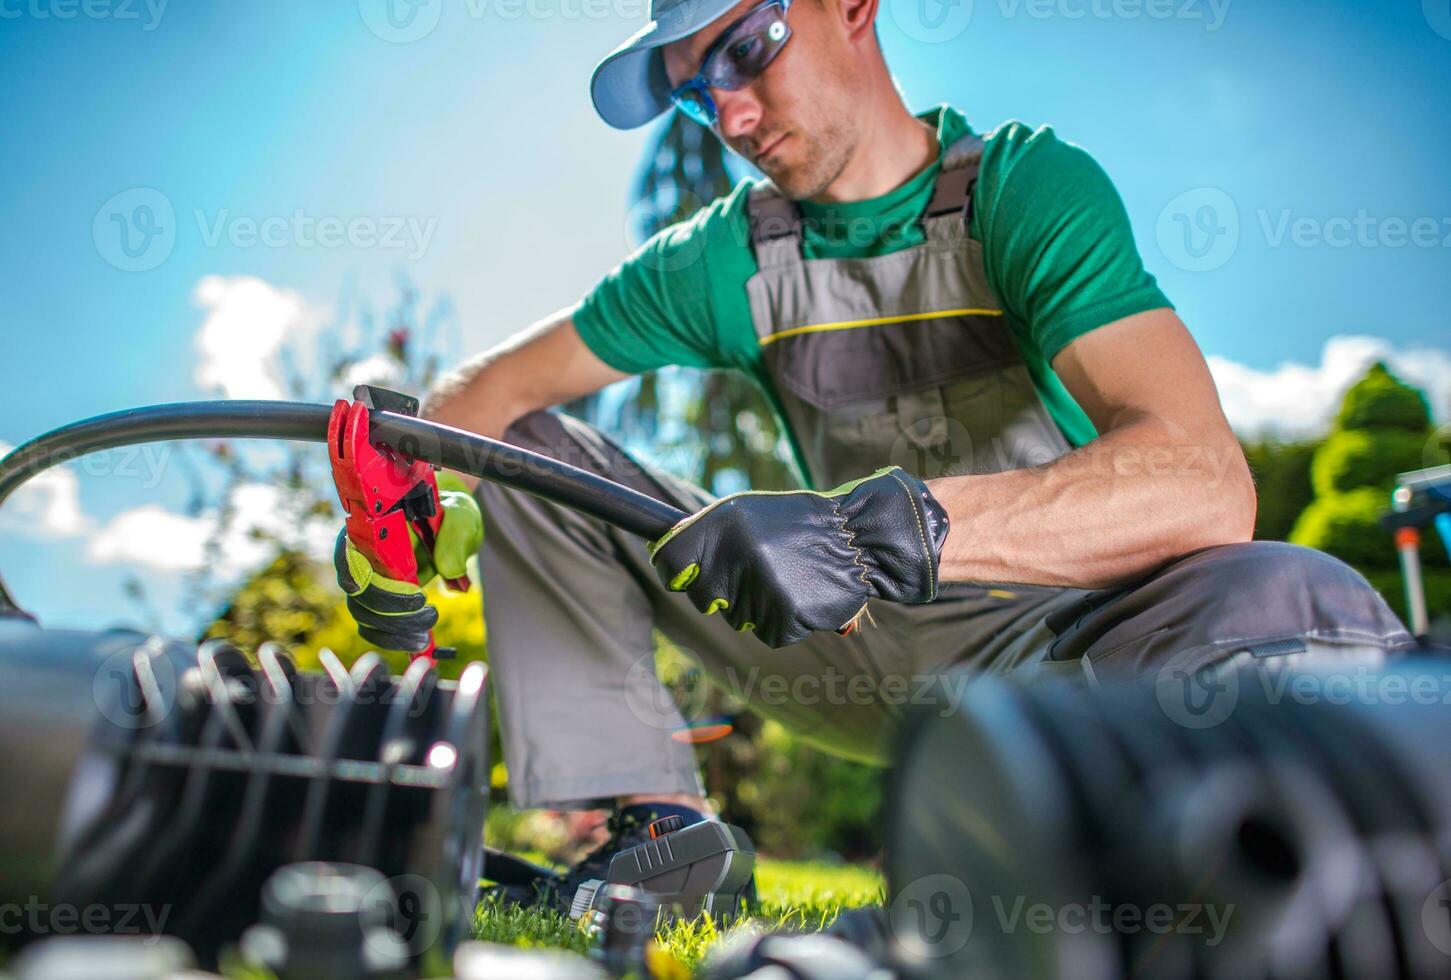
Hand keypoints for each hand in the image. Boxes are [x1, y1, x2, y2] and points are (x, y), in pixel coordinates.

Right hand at [333, 488, 482, 651]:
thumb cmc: (450, 513)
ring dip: (392, 630)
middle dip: (392, 611)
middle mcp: (360, 551)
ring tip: (426, 635)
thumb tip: (448, 569)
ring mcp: (366, 575)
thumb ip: (455, 537)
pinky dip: (391, 638)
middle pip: (356, 590)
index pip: (350, 554)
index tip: (415, 593)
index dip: (370, 580)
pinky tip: (417, 641)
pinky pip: (370, 624)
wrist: (448, 523)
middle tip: (430, 615)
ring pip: (361, 612)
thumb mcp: (461, 517)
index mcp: (372, 523)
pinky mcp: (376, 596)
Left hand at [649, 467, 948, 647]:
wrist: (859, 536)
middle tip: (760, 572)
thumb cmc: (797, 526)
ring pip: (739, 619)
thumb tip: (661, 559)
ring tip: (791, 577)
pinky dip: (788, 623)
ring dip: (761, 608)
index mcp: (724, 521)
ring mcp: (762, 583)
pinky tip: (806, 596)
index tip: (686, 579)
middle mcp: (738, 551)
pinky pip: (771, 634)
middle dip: (724, 595)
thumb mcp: (748, 514)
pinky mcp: (787, 613)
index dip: (676, 576)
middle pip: (703, 599)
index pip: (670, 562)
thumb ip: (708, 535)